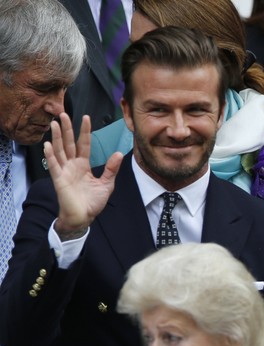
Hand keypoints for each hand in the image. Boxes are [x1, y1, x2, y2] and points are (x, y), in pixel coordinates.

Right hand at [43, 113, 123, 239]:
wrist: (84, 217)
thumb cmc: (93, 202)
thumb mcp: (107, 184)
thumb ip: (111, 169)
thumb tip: (119, 154)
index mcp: (84, 165)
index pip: (84, 144)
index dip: (84, 131)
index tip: (86, 117)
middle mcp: (73, 165)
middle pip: (69, 143)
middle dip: (67, 129)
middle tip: (63, 113)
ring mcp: (65, 171)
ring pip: (60, 151)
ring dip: (57, 138)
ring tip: (55, 124)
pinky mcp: (59, 180)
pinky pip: (54, 166)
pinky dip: (51, 156)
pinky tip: (48, 145)